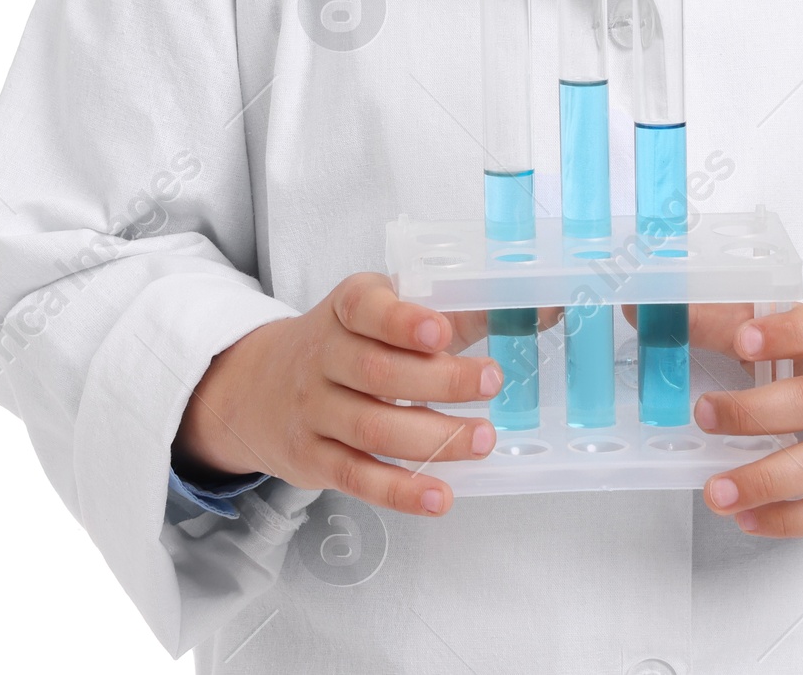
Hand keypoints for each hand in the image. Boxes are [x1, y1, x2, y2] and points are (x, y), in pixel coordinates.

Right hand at [173, 272, 557, 516]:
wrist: (257, 387)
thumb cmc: (345, 342)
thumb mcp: (383, 312)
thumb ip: (455, 311)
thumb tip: (545, 306)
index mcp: (345, 308)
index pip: (365, 307)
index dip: (402, 320)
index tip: (441, 331)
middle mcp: (322, 356)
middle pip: (378, 372)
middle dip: (438, 381)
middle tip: (492, 382)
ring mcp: (313, 411)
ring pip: (373, 428)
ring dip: (432, 438)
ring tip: (483, 440)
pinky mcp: (313, 460)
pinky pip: (358, 477)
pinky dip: (400, 491)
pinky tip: (441, 495)